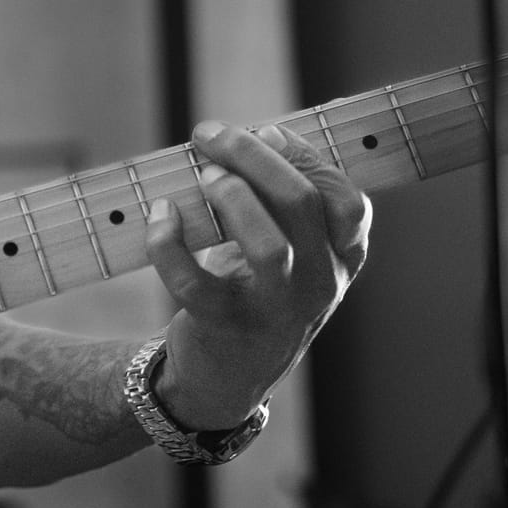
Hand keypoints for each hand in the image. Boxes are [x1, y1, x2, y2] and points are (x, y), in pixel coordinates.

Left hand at [145, 121, 371, 429]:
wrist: (226, 377)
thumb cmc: (254, 292)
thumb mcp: (289, 252)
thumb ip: (281, 201)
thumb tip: (254, 135)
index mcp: (339, 261)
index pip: (347, 200)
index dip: (306, 157)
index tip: (266, 130)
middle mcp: (317, 285)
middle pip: (302, 205)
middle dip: (252, 156)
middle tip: (211, 134)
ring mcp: (273, 310)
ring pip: (267, 246)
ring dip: (230, 197)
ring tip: (204, 175)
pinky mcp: (224, 326)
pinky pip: (195, 282)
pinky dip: (169, 242)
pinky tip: (160, 213)